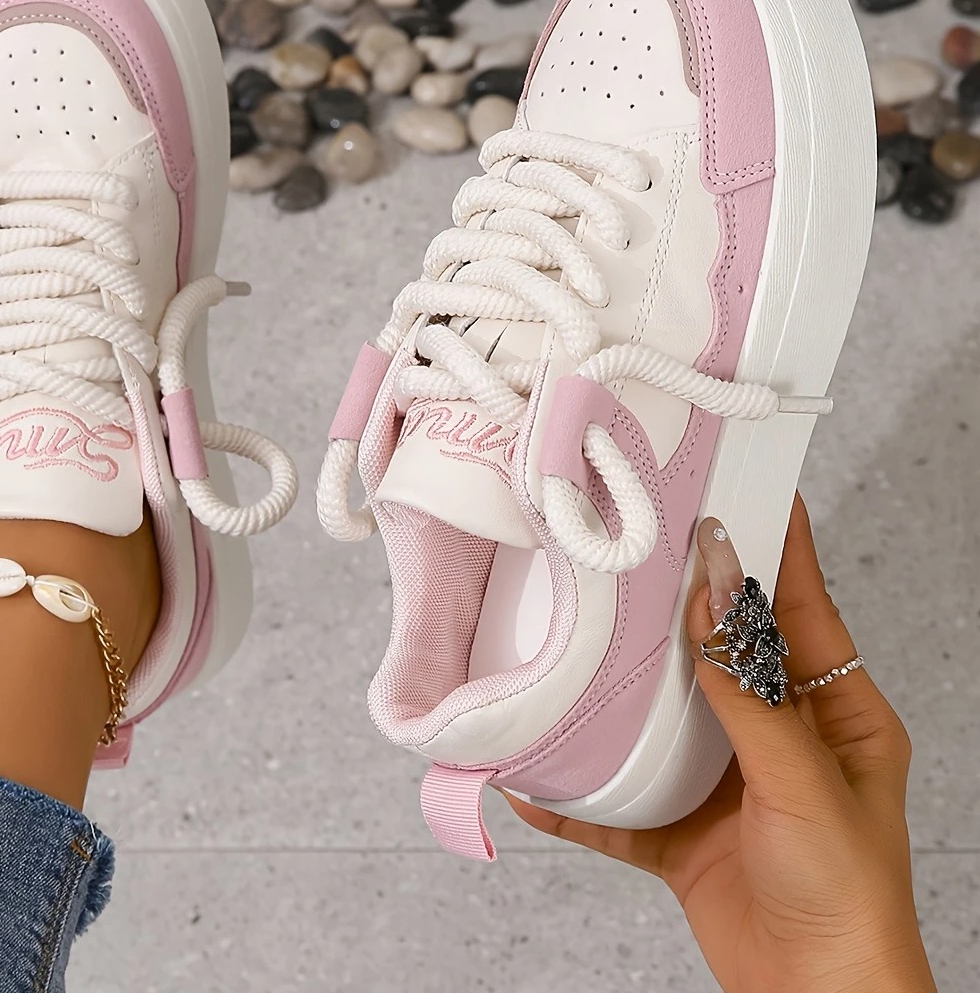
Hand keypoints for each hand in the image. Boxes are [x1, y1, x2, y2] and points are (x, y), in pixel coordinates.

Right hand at [505, 495, 936, 992]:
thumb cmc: (851, 902)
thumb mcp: (806, 784)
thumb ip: (752, 695)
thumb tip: (712, 605)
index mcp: (837, 716)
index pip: (803, 607)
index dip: (777, 545)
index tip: (749, 483)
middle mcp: (777, 736)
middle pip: (723, 648)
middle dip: (683, 598)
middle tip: (642, 542)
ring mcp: (725, 780)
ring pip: (664, 712)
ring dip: (622, 686)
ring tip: (581, 632)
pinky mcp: (681, 828)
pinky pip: (618, 798)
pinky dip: (576, 793)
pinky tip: (534, 778)